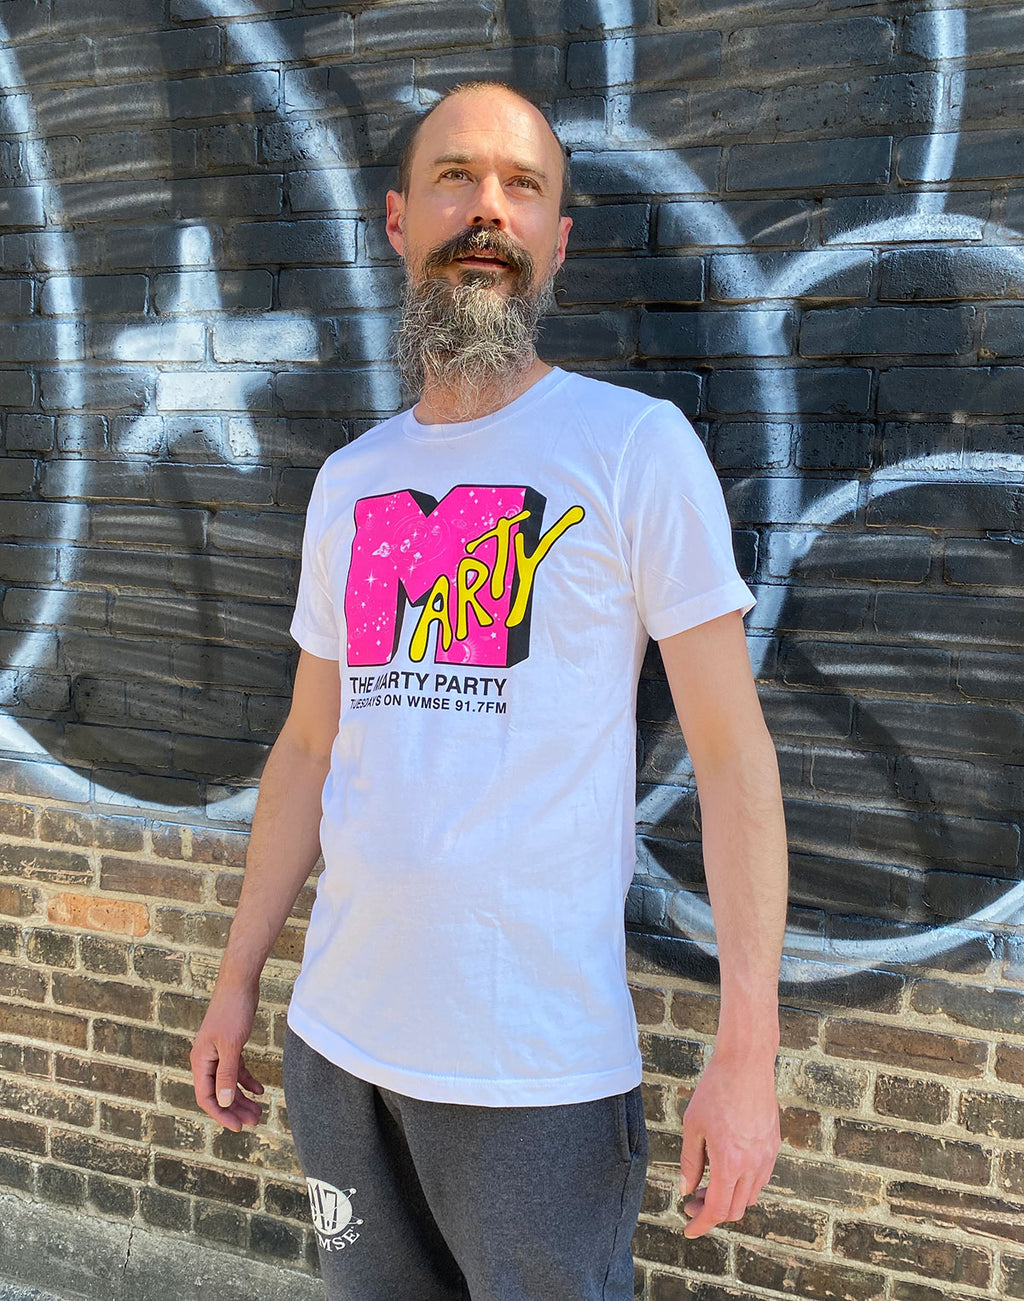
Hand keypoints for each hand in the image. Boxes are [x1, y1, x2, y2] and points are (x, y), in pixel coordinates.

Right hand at [190, 984, 264, 1131]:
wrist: (239, 983)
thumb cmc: (233, 1011)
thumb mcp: (232, 1045)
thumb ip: (227, 1074)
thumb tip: (223, 1102)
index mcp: (201, 1061)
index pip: (206, 1097)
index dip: (221, 1114)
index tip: (238, 1127)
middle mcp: (206, 1059)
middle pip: (218, 1093)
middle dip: (235, 1109)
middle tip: (255, 1121)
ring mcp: (218, 1052)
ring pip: (228, 1083)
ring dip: (241, 1097)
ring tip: (259, 1111)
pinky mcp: (230, 1045)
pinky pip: (236, 1069)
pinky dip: (246, 1080)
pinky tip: (260, 1090)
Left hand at [678, 1049, 779, 1236]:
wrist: (746, 1064)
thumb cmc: (715, 1091)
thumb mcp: (693, 1126)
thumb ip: (690, 1162)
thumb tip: (686, 1191)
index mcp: (729, 1162)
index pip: (717, 1209)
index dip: (701, 1224)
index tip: (688, 1230)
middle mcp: (753, 1165)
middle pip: (735, 1209)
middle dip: (712, 1212)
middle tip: (692, 1202)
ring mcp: (767, 1157)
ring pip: (749, 1196)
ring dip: (729, 1199)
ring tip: (707, 1184)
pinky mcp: (774, 1146)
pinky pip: (760, 1178)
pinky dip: (742, 1184)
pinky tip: (726, 1169)